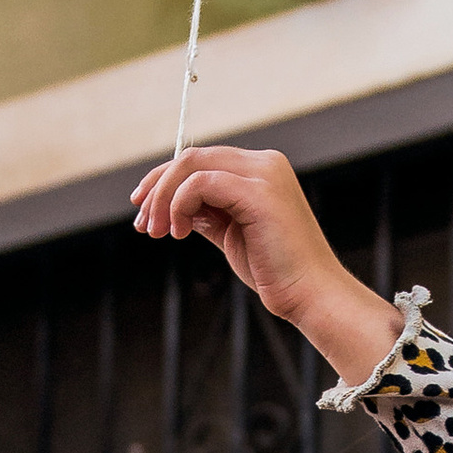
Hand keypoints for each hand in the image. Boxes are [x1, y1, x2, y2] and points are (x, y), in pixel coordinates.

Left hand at [129, 148, 399, 387]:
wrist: (309, 294)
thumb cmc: (275, 271)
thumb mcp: (232, 234)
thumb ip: (208, 212)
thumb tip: (172, 204)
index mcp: (261, 170)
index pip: (200, 161)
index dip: (164, 181)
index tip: (143, 210)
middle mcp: (264, 163)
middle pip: (191, 158)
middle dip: (157, 188)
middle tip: (142, 224)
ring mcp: (263, 174)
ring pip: (191, 166)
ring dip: (163, 198)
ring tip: (156, 232)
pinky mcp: (258, 191)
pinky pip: (200, 184)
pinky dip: (179, 205)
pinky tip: (179, 232)